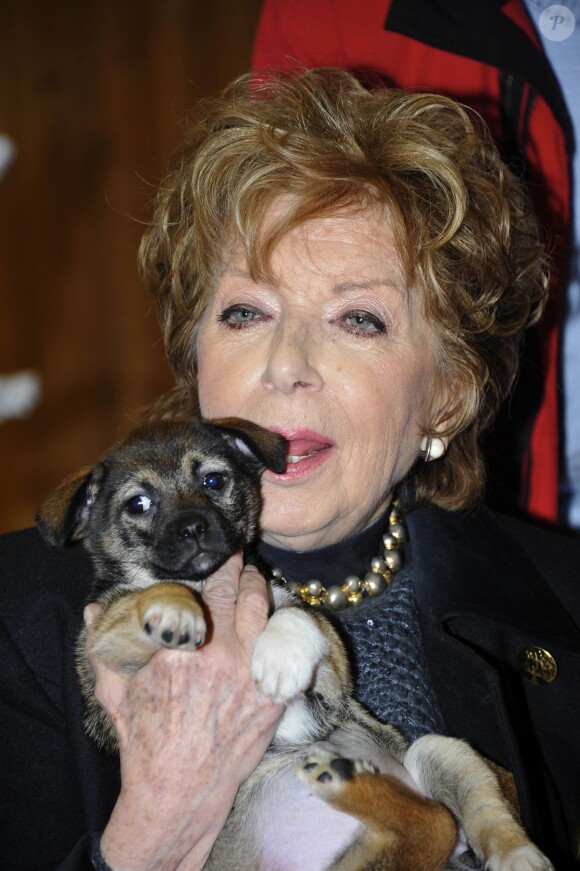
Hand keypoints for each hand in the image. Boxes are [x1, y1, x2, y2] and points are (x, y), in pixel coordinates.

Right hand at [89, 555, 283, 870]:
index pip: (207, 588)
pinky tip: (273, 620)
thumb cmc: (145, 739)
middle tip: (241, 561)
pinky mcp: (272, 696)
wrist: (179, 792)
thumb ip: (105, 645)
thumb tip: (94, 609)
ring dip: (262, 591)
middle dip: (242, 571)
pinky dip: (279, 628)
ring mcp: (251, 675)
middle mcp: (220, 655)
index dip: (217, 566)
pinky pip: (283, 647)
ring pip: (266, 612)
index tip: (220, 554)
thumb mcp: (116, 691)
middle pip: (241, 592)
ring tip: (256, 582)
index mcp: (179, 648)